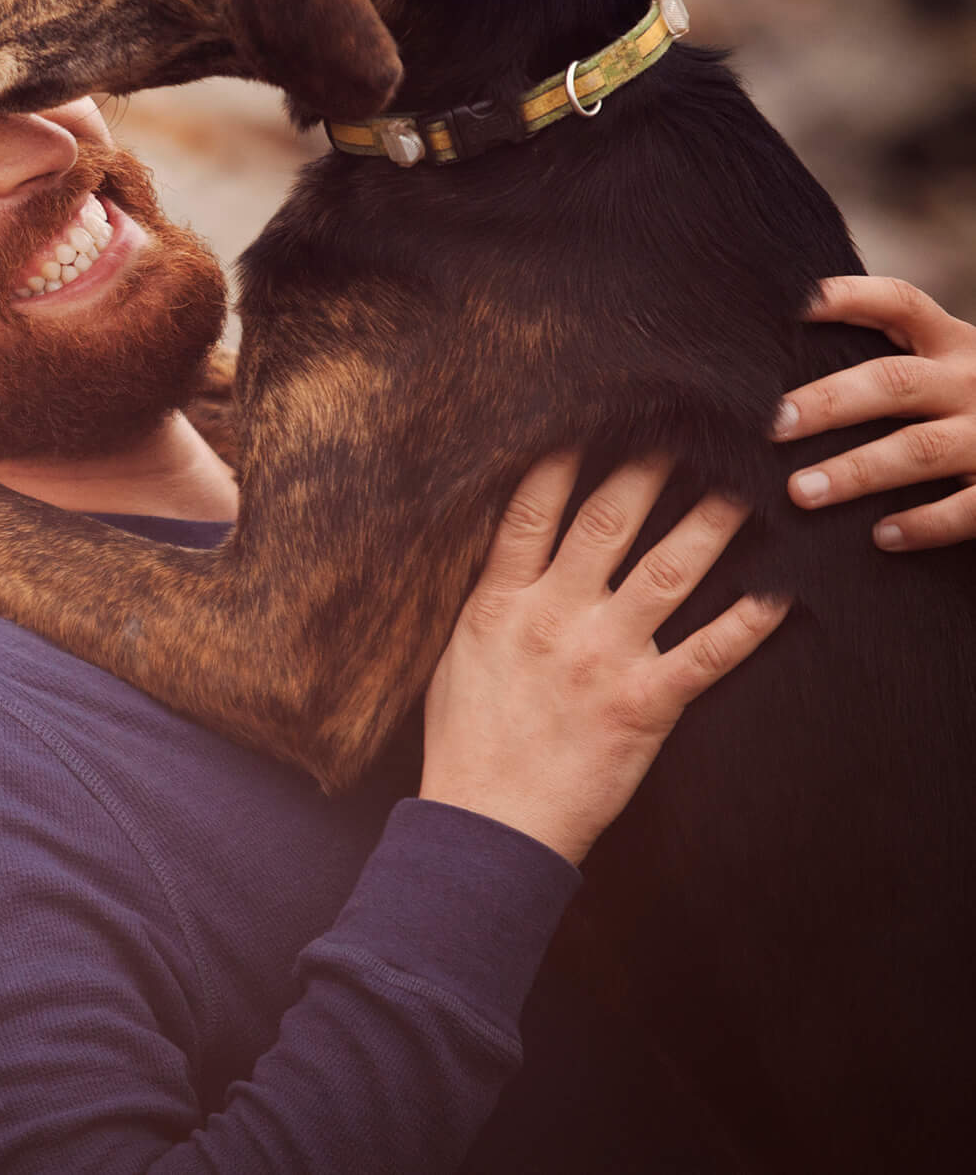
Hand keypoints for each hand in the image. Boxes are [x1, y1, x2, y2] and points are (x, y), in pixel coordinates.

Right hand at [419, 454, 787, 864]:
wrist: (487, 823)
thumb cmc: (466, 742)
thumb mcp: (456, 654)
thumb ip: (486, 599)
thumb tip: (504, 549)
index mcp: (499, 602)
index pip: (529, 509)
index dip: (561, 456)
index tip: (591, 412)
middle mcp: (554, 617)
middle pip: (607, 522)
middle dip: (649, 468)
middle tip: (687, 426)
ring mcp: (603, 658)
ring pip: (667, 572)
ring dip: (711, 523)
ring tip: (746, 486)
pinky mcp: (645, 704)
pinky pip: (708, 654)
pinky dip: (747, 624)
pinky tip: (779, 596)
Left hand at [774, 276, 975, 549]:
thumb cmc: (966, 408)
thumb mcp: (944, 372)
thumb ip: (889, 368)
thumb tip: (783, 366)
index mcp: (952, 344)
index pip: (900, 305)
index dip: (850, 298)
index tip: (794, 304)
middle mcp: (971, 381)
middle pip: (896, 381)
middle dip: (830, 402)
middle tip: (773, 424)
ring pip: (921, 448)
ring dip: (857, 470)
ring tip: (801, 491)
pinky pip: (968, 507)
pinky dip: (925, 523)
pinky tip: (881, 536)